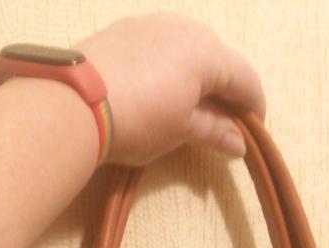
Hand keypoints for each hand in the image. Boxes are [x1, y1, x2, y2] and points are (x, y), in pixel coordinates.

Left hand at [74, 12, 265, 165]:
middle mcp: (184, 28)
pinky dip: (168, 68)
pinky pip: (158, 47)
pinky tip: (155, 91)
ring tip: (187, 107)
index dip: (254, 107)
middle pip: (217, 60)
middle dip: (224, 90)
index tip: (252, 131)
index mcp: (208, 53)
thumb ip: (213, 132)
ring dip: (195, 77)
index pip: (245, 78)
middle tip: (220, 122)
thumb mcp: (181, 131)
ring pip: (186, 50)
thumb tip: (238, 143)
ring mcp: (151, 24)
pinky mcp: (122, 29)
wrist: (74, 103)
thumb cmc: (140, 119)